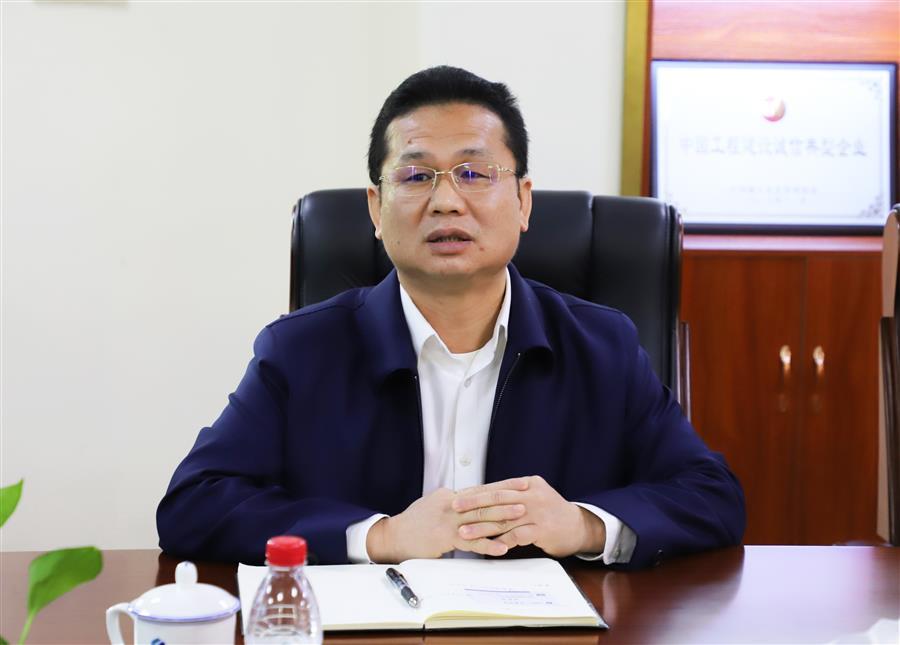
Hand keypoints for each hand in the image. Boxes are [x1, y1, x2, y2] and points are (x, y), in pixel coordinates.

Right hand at [365, 482, 527, 562]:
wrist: (394, 535)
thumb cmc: (415, 522)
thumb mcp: (435, 504)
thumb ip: (454, 502)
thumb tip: (470, 499)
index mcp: (451, 495)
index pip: (482, 488)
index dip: (504, 485)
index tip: (522, 482)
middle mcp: (452, 504)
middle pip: (484, 500)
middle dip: (508, 499)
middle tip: (528, 498)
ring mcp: (449, 521)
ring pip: (480, 518)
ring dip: (503, 518)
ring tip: (521, 518)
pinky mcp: (445, 538)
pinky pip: (471, 542)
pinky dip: (488, 545)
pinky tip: (503, 547)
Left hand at [453, 475, 605, 557]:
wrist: (578, 527)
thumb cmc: (550, 512)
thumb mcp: (533, 496)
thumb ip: (512, 495)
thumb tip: (482, 496)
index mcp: (528, 483)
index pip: (497, 487)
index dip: (476, 491)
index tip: (458, 496)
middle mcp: (533, 495)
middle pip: (498, 498)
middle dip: (473, 504)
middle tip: (454, 508)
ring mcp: (539, 512)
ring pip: (504, 519)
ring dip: (481, 527)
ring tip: (463, 532)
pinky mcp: (543, 530)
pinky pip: (518, 536)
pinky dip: (502, 541)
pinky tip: (487, 546)